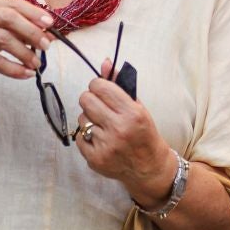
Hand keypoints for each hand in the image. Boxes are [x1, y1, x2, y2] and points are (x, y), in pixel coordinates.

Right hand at [0, 0, 54, 102]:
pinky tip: (25, 74)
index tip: (51, 23)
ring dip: (25, 53)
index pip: (14, 4)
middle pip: (10, 19)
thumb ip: (16, 28)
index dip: (34, 13)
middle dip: (32, 32)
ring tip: (37, 63)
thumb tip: (48, 34)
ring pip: (4, 40)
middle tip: (46, 45)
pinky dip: (13, 69)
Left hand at [73, 64, 174, 201]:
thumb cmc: (144, 133)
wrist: (149, 167)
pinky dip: (88, 137)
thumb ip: (120, 85)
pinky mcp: (95, 159)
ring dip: (90, 120)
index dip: (98, 86)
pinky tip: (101, 140)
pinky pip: (79, 137)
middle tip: (100, 107)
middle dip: (91, 100)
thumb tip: (105, 63)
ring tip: (104, 126)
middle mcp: (119, 129)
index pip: (100, 86)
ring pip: (81, 118)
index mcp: (132, 113)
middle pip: (85, 100)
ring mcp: (105, 145)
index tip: (103, 91)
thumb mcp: (139, 107)